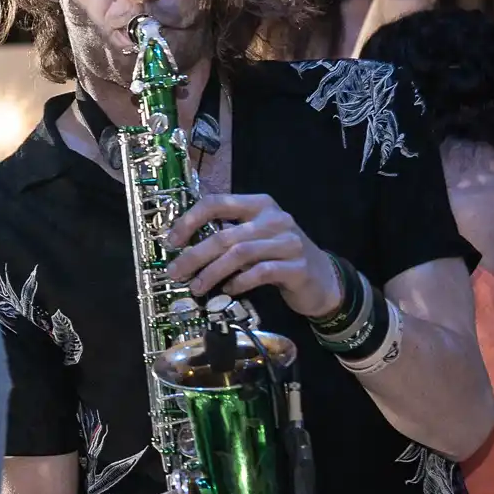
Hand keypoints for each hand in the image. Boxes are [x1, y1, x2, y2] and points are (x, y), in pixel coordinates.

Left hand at [164, 193, 343, 317]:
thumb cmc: (278, 256)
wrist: (322, 278)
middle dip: (194, 255)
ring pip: (239, 254)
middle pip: (224, 235)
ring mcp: (288, 242)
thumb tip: (182, 248)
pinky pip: (260, 273)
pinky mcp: (297, 267)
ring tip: (196, 287)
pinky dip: (239, 282)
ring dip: (212, 272)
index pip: (216, 203)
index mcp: (258, 205)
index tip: (171, 242)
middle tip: (175, 272)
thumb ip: (227, 236)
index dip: (189, 221)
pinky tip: (227, 290)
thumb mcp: (253, 238)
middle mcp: (274, 218)